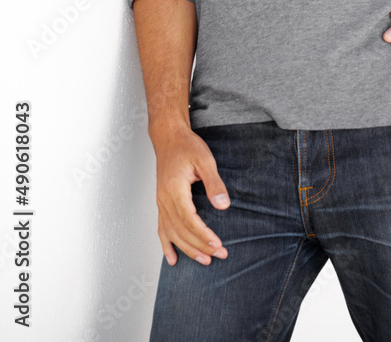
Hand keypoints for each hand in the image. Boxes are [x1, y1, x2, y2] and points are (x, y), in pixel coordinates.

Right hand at [150, 124, 230, 265]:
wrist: (168, 137)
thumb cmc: (186, 146)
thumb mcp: (205, 159)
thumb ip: (214, 183)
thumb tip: (223, 206)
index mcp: (174, 189)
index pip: (189, 220)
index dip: (203, 234)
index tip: (218, 244)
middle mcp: (164, 199)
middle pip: (181, 231)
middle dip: (200, 246)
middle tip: (219, 255)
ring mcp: (161, 203)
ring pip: (172, 233)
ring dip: (187, 249)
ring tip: (204, 260)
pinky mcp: (161, 203)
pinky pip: (162, 229)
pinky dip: (166, 245)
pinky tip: (172, 259)